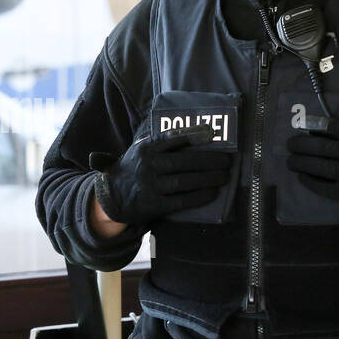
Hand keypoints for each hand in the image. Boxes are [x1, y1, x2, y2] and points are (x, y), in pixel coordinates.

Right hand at [91, 125, 233, 225]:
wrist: (111, 197)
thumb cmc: (133, 170)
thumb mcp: (140, 150)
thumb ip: (160, 143)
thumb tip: (196, 134)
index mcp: (146, 149)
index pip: (172, 139)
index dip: (193, 136)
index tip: (211, 134)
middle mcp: (148, 165)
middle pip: (183, 161)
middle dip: (209, 161)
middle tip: (227, 160)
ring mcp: (151, 186)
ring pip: (184, 181)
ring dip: (207, 179)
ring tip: (224, 176)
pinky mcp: (154, 204)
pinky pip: (181, 201)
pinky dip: (198, 197)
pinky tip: (212, 193)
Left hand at [285, 116, 338, 217]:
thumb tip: (328, 128)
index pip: (330, 127)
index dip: (311, 124)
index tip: (300, 123)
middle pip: (317, 147)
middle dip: (299, 145)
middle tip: (290, 145)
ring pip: (315, 166)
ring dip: (298, 163)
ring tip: (291, 161)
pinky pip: (320, 186)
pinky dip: (308, 181)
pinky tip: (302, 177)